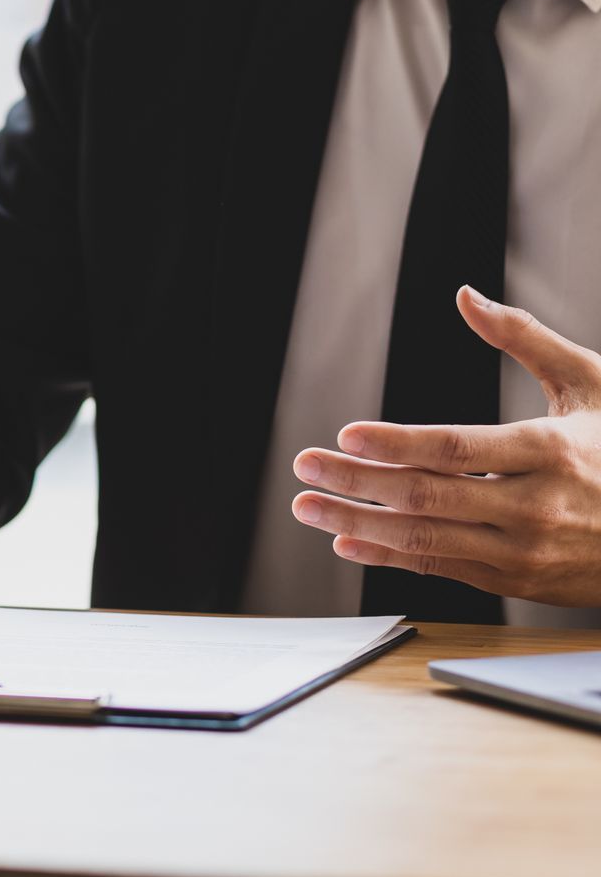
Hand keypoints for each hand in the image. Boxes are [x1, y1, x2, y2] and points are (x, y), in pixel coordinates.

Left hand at [291, 287, 600, 605]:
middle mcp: (536, 505)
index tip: (346, 434)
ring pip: (427, 540)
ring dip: (358, 524)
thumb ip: (526, 339)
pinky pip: (441, 569)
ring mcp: (524, 550)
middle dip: (357, 483)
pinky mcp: (516, 581)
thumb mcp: (592, 383)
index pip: (458, 449)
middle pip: (428, 496)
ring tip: (308, 506)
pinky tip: (347, 541)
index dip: (397, 444)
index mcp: (552, 451)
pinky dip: (389, 557)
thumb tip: (467, 295)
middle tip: (303, 467)